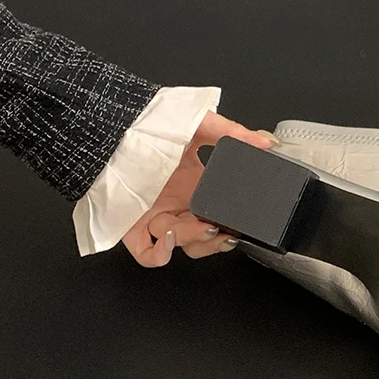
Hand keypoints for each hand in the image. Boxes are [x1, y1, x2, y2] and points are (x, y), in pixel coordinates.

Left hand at [121, 113, 273, 266]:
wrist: (112, 127)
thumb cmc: (149, 123)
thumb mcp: (199, 123)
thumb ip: (234, 133)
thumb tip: (265, 142)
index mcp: (194, 182)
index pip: (218, 212)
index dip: (231, 222)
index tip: (242, 222)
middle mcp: (176, 202)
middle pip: (203, 235)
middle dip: (217, 239)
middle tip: (226, 231)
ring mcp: (154, 216)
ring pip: (182, 245)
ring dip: (196, 241)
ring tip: (203, 228)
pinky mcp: (131, 227)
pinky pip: (147, 254)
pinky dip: (160, 255)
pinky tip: (170, 239)